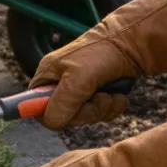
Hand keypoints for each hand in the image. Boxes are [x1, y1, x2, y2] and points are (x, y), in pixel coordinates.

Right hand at [30, 0, 166, 129]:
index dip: (48, 113)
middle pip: (62, 117)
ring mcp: (78, 91)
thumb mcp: (79, 78)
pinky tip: (118, 95)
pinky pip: (99, 115)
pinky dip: (112, 108)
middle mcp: (59, 85)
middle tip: (98, 99)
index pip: (33, 106)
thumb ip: (62, 102)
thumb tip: (52, 122)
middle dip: (85, 112)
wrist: (133, 44)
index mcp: (46, 77)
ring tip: (111, 94)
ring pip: (84, 118)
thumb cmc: (102, 54)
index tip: (66, 112)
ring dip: (101, 110)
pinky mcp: (96, 96)